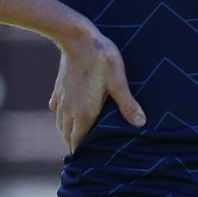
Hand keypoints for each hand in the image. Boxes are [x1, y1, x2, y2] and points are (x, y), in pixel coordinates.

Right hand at [48, 26, 146, 152]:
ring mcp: (60, 100)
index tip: (90, 158)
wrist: (77, 38)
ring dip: (68, 132)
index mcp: (82, 113)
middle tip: (87, 150)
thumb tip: (140, 123)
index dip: (83, 152)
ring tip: (78, 136)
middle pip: (67, 136)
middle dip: (76, 144)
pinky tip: (68, 112)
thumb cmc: (102, 59)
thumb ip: (127, 104)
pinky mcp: (57, 89)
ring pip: (60, 124)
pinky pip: (56, 109)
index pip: (78, 142)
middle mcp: (68, 111)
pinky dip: (62, 116)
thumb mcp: (118, 81)